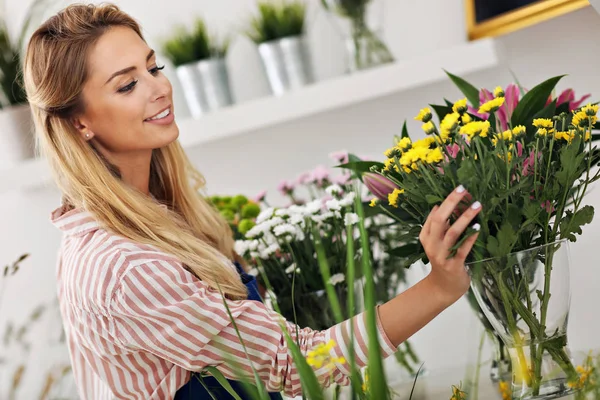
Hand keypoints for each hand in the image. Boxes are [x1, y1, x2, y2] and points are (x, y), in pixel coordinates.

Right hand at [419, 185, 480, 304]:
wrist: (444, 287)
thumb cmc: (443, 261)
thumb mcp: (436, 242)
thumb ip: (437, 226)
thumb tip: (441, 204)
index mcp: (426, 237)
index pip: (434, 215)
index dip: (446, 201)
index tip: (459, 189)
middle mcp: (431, 244)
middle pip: (440, 219)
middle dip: (452, 203)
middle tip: (463, 189)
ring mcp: (442, 255)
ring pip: (452, 232)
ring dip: (465, 218)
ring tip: (477, 205)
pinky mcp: (453, 265)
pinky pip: (463, 248)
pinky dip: (471, 237)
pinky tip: (479, 227)